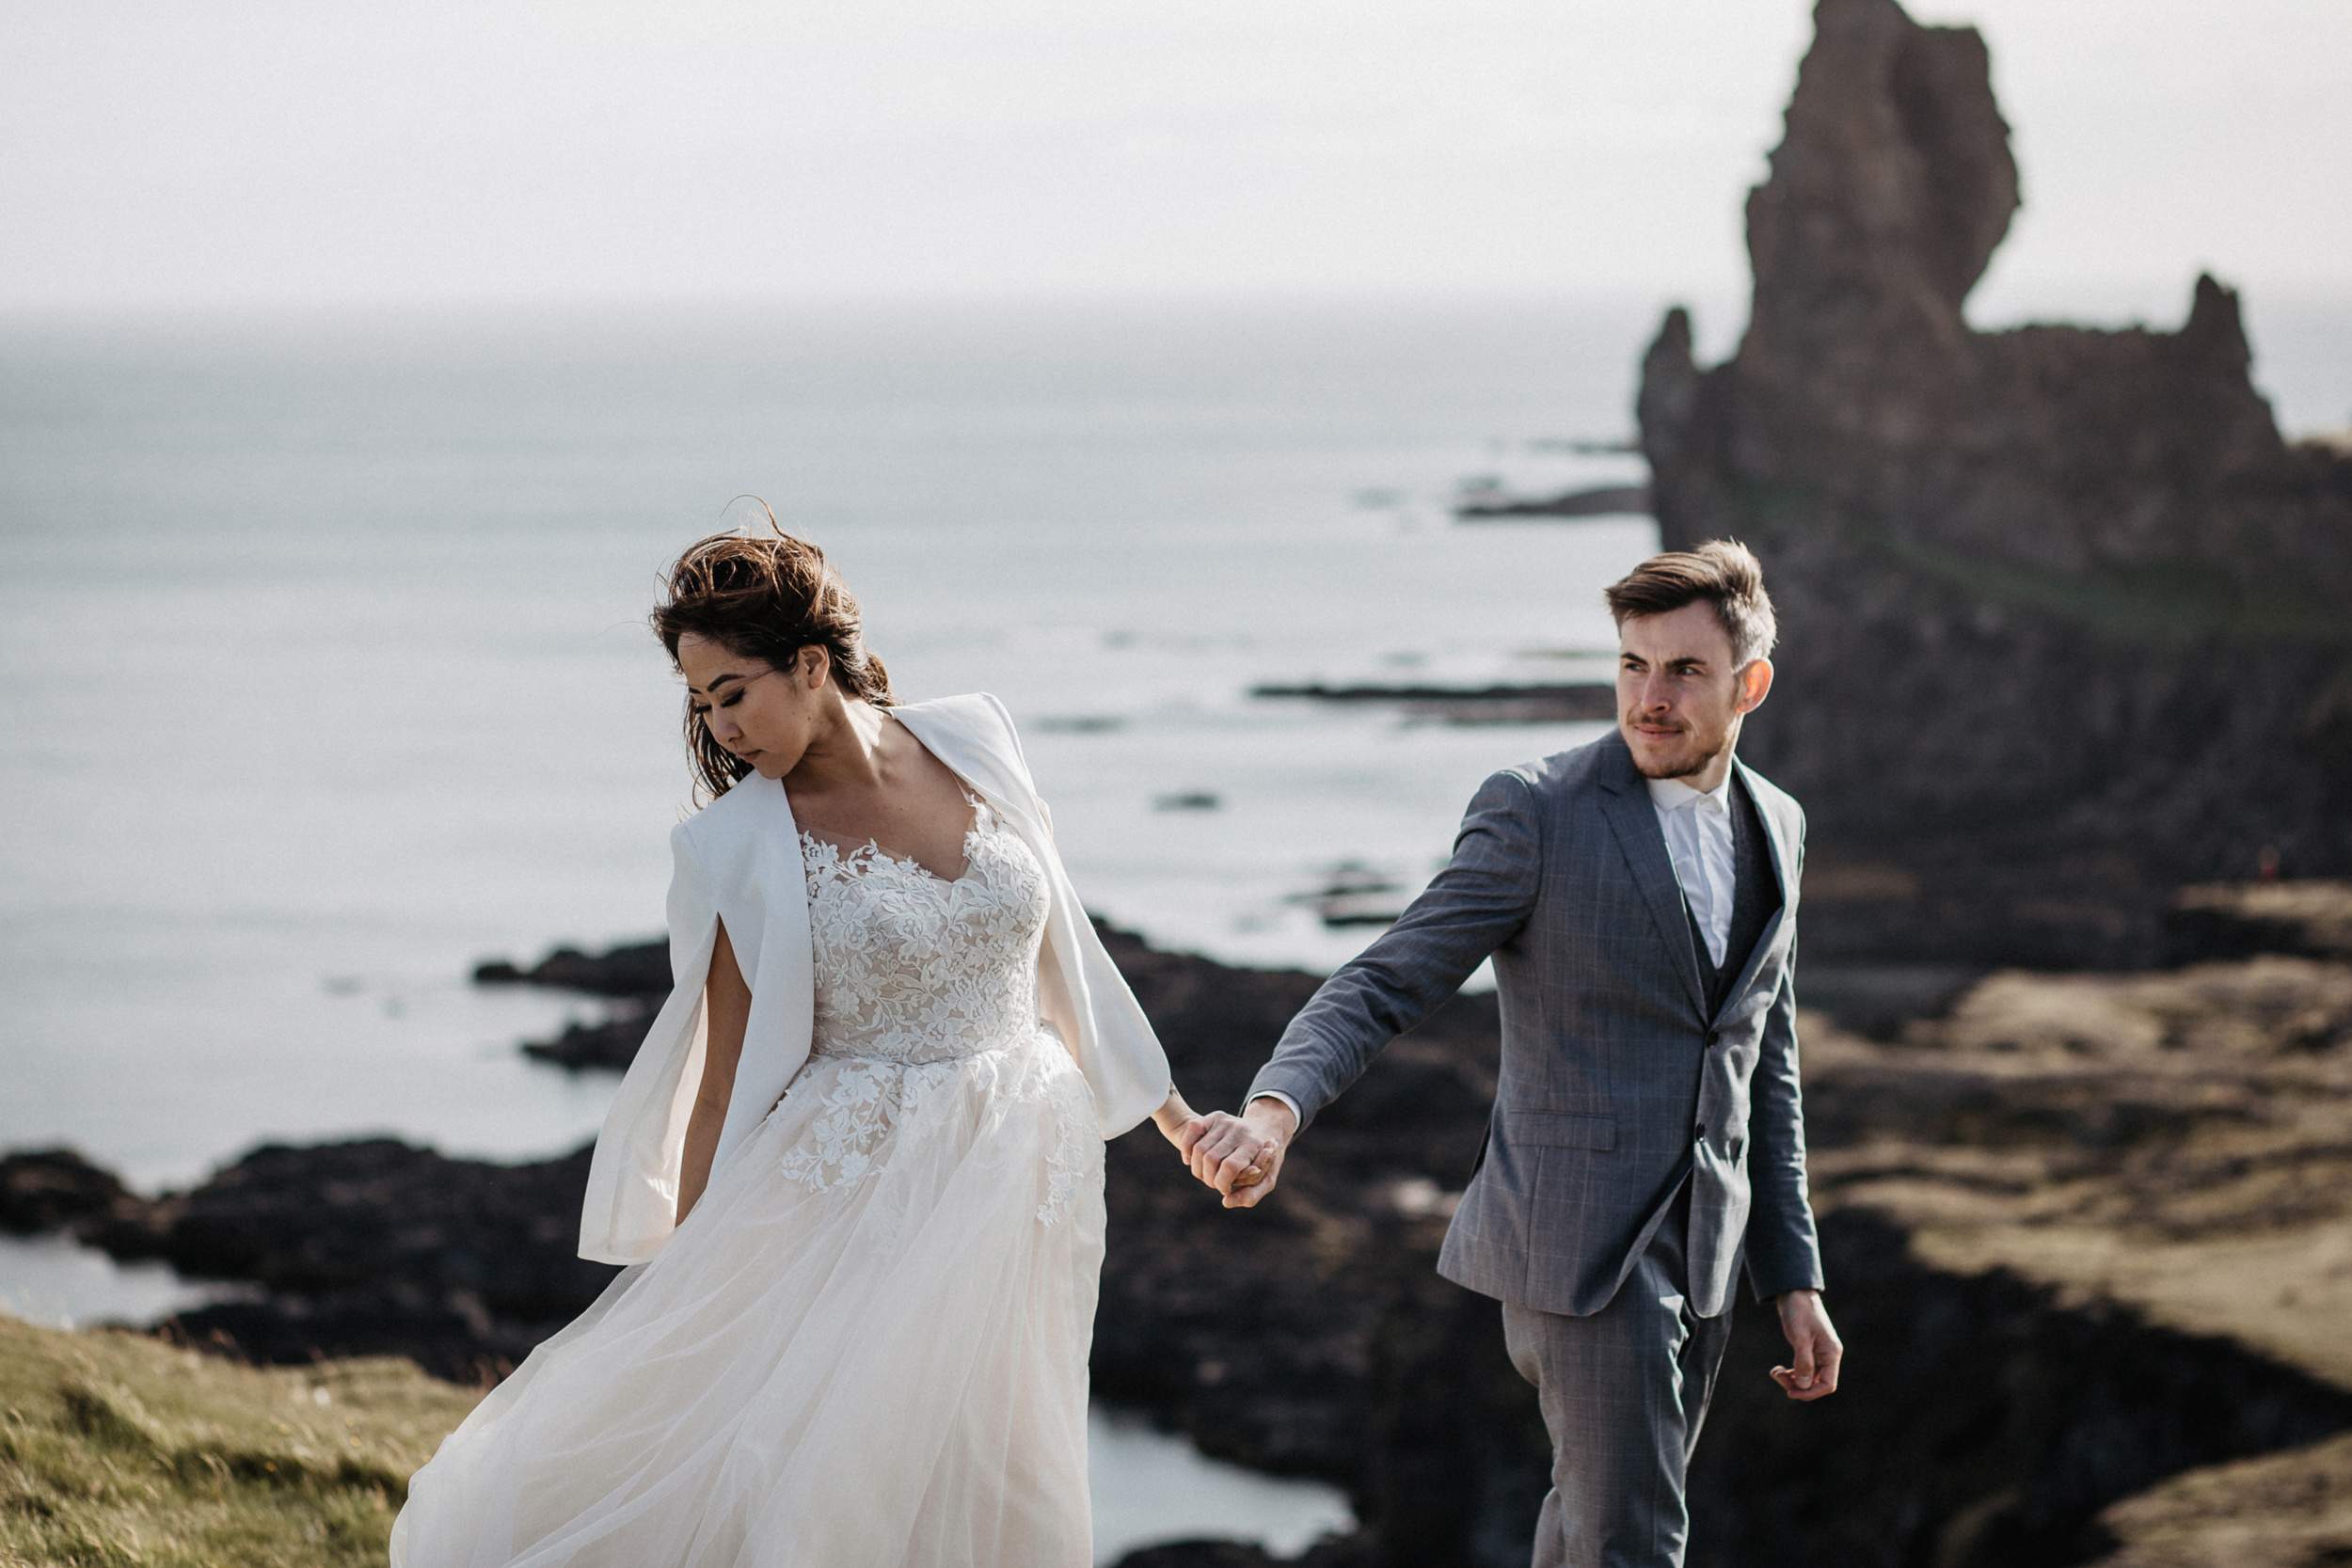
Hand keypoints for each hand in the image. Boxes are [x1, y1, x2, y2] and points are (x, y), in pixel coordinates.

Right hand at [1177, 1098, 1296, 1207]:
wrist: (1267, 1128)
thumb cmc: (1264, 1161)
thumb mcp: (1266, 1181)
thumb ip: (1250, 1196)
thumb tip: (1226, 1202)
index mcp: (1253, 1145)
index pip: (1230, 1167)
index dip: (1222, 1183)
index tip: (1225, 1189)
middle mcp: (1239, 1130)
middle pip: (1210, 1159)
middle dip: (1209, 1178)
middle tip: (1215, 1182)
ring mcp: (1226, 1121)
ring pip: (1198, 1148)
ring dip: (1198, 1168)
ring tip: (1207, 1174)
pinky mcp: (1215, 1116)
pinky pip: (1192, 1128)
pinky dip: (1186, 1146)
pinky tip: (1189, 1159)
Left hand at [1769, 1289, 1841, 1401]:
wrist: (1794, 1293)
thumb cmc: (1798, 1312)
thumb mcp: (1799, 1336)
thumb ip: (1803, 1361)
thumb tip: (1804, 1385)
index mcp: (1831, 1353)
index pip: (1828, 1384)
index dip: (1810, 1392)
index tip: (1790, 1392)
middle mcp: (1828, 1355)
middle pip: (1817, 1383)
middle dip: (1798, 1385)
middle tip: (1777, 1376)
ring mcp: (1819, 1353)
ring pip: (1809, 1378)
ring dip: (1792, 1380)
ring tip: (1775, 1372)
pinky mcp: (1809, 1350)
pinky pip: (1803, 1369)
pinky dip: (1791, 1373)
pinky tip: (1778, 1370)